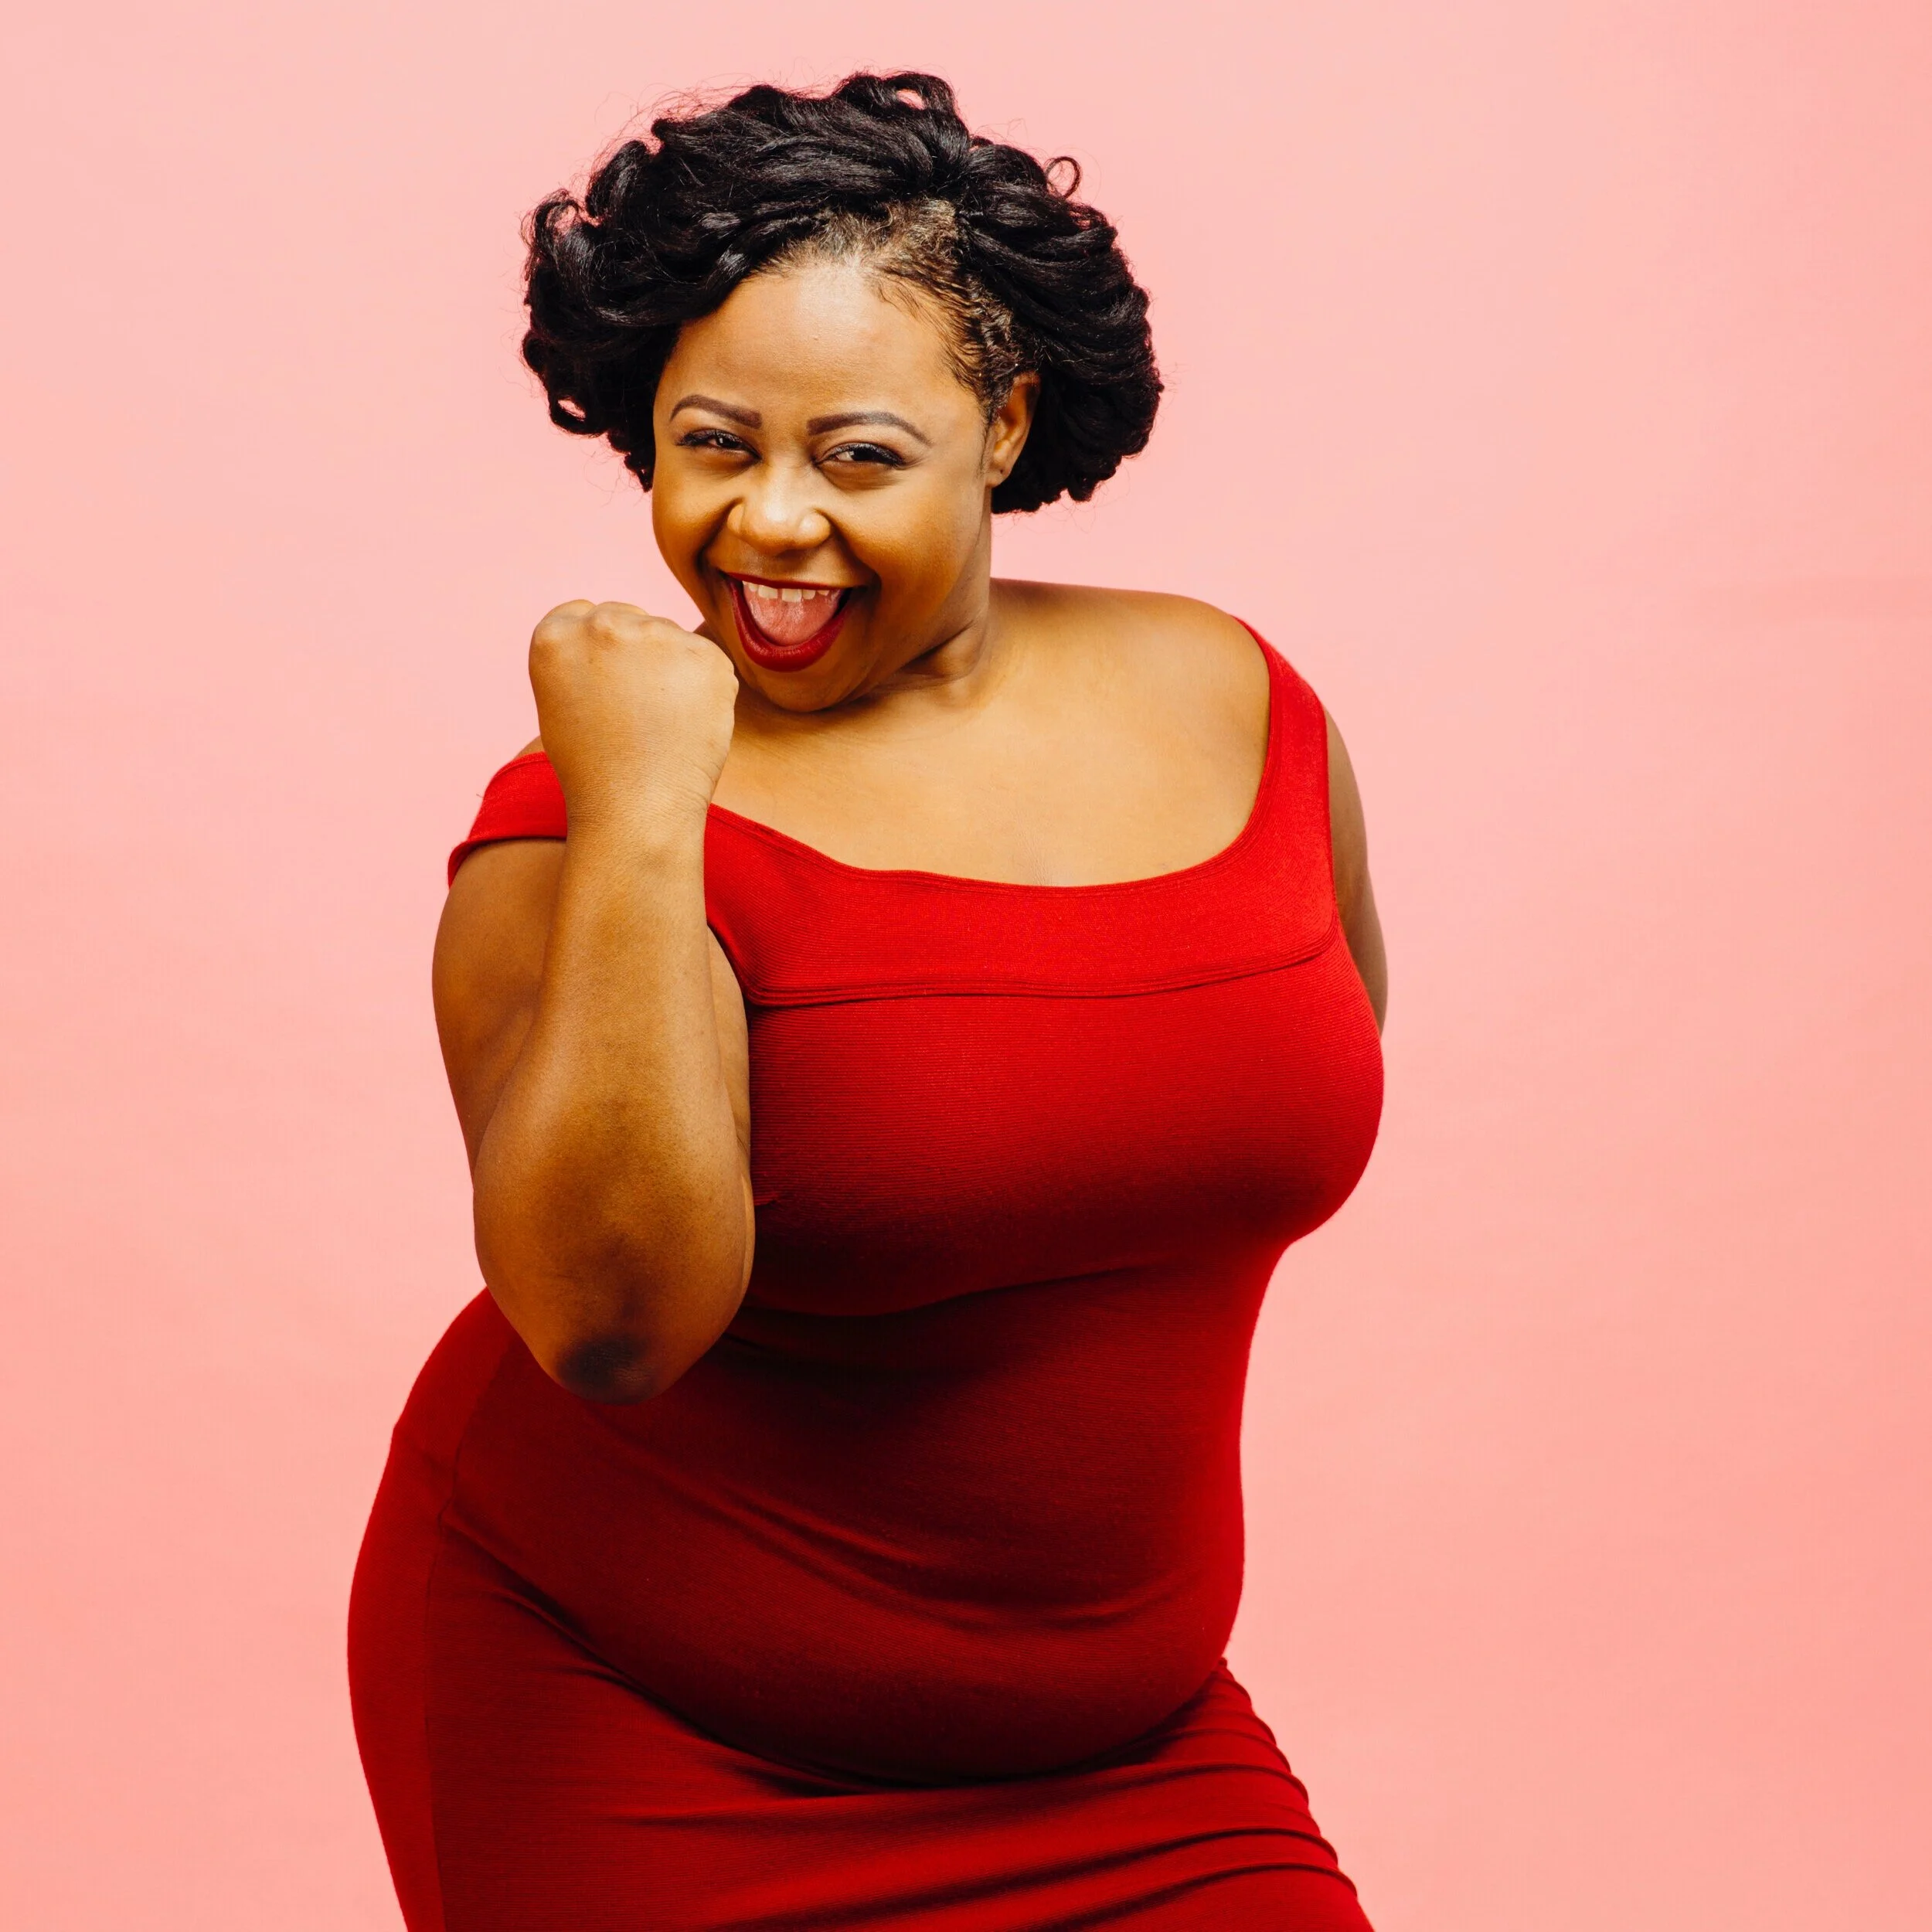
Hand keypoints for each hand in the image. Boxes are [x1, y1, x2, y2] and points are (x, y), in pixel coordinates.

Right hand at [528, 601, 738, 828]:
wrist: (635, 812)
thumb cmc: (595, 770)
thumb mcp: (562, 701)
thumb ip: (584, 656)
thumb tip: (627, 633)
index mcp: (556, 634)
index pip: (586, 614)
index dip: (602, 654)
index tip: (608, 688)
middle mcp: (604, 624)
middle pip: (633, 620)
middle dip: (640, 656)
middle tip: (638, 714)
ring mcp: (657, 636)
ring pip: (673, 639)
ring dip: (674, 671)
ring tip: (662, 725)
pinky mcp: (705, 656)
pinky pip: (708, 664)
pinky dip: (706, 690)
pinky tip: (688, 726)